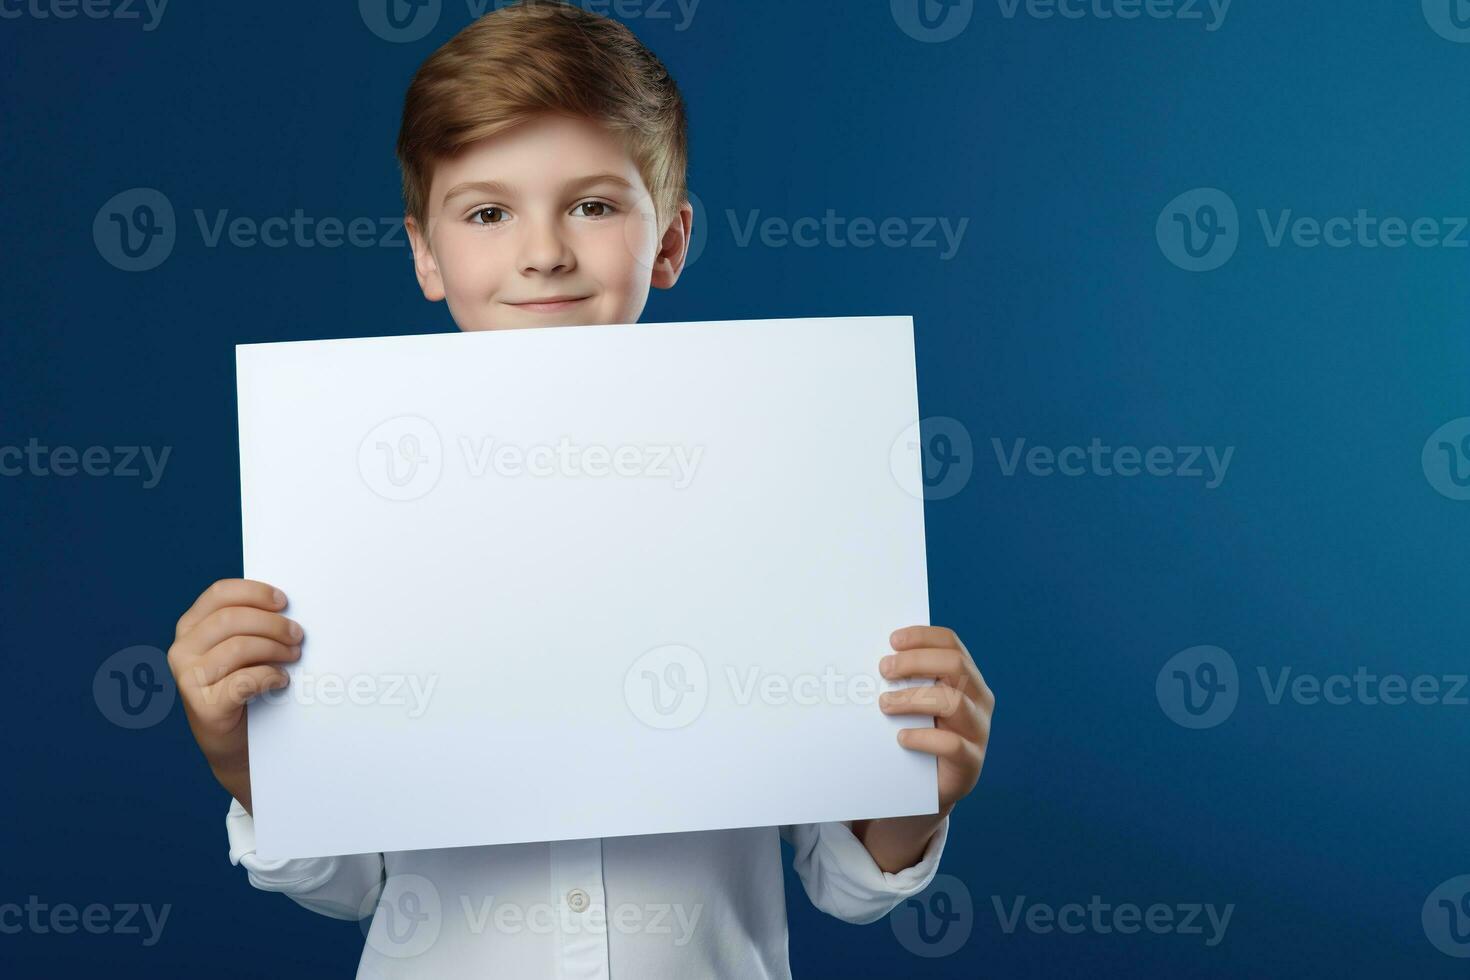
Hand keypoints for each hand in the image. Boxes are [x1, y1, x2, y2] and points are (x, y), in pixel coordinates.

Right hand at [167, 578, 302, 812]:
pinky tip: (281, 680)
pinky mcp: (203, 706)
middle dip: (272, 624)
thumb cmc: (244, 688)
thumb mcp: (242, 650)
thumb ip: (250, 625)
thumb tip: (286, 605)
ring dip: (275, 648)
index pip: (219, 593)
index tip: (284, 601)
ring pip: (238, 646)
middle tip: (297, 635)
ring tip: (293, 656)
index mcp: (190, 628)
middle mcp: (182, 650)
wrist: (236, 743)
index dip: (254, 592)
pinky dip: (270, 676)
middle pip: (232, 619)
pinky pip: (244, 680)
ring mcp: (188, 679)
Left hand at [879, 625, 992, 813]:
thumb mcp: (916, 701)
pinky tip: (901, 738)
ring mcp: (979, 729)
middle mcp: (979, 699)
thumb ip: (907, 679)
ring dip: (912, 699)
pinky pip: (951, 744)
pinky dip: (921, 738)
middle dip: (915, 662)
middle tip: (884, 670)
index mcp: (967, 677)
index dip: (922, 637)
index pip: (951, 644)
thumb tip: (876, 658)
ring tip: (885, 704)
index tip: (892, 641)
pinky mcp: (972, 761)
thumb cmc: (920, 732)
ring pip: (953, 702)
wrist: (930, 786)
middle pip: (955, 665)